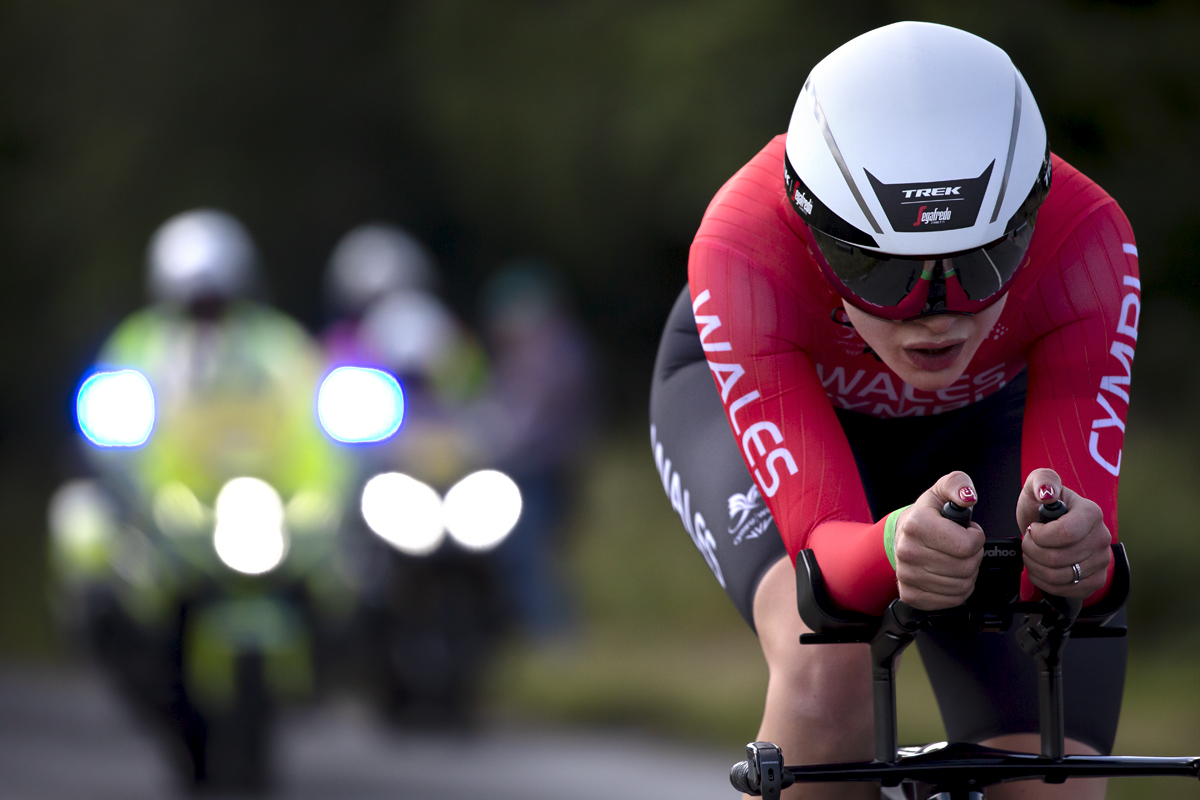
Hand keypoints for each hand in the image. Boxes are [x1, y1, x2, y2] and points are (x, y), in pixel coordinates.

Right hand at [894, 471, 985, 609]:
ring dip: (967, 573)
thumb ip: (959, 485)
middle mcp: (907, 551)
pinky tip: (950, 575)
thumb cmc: (928, 515)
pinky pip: (951, 600)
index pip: (966, 545)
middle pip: (966, 567)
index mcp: (916, 524)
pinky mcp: (911, 594)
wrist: (903, 535)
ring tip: (956, 559)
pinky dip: (958, 590)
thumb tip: (967, 497)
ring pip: (961, 586)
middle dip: (973, 556)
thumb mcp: (943, 490)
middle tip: (962, 546)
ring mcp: (907, 575)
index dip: (976, 538)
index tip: (967, 532)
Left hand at [1016, 468, 1112, 597]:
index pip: (1065, 534)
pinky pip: (1066, 590)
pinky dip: (1044, 581)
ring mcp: (1101, 561)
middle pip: (1058, 558)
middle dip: (1032, 551)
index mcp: (1091, 513)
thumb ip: (1042, 480)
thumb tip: (1047, 492)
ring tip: (1032, 554)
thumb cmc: (1042, 507)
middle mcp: (1102, 538)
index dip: (1040, 535)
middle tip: (1028, 542)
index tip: (1032, 528)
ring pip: (1059, 576)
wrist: (1048, 528)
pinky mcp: (1096, 580)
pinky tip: (1040, 568)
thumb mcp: (1037, 485)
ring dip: (1035, 566)